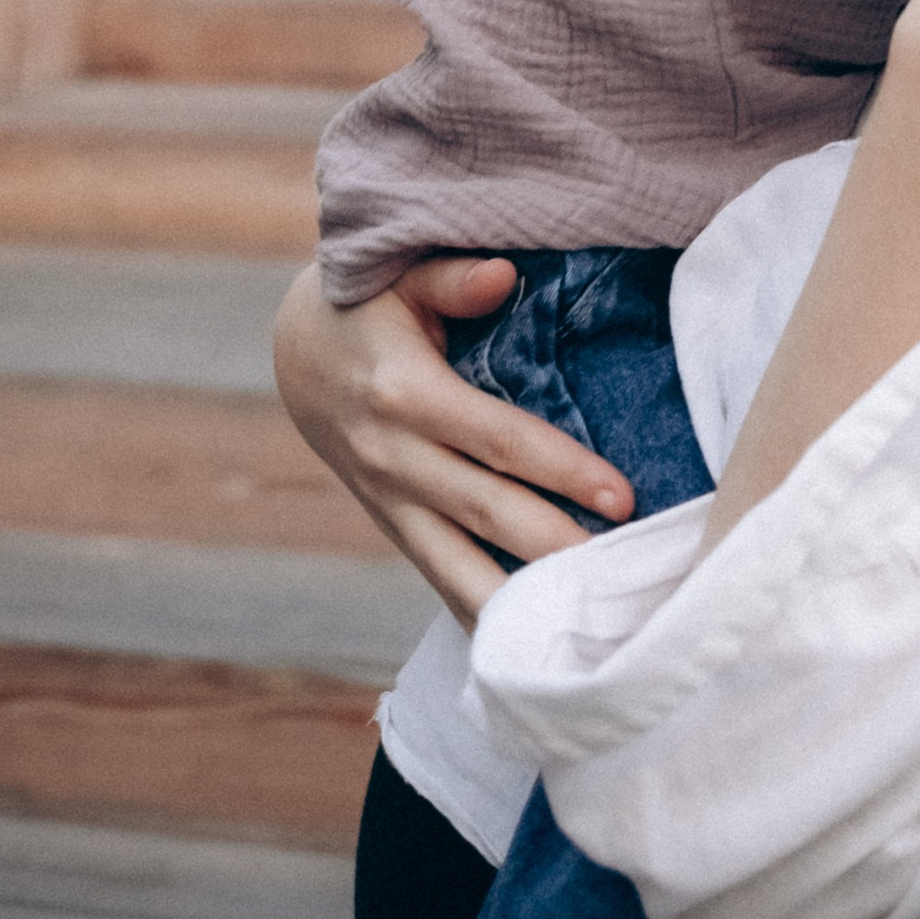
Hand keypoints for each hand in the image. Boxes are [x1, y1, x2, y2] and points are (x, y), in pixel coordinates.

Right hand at [271, 254, 632, 624]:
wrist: (297, 353)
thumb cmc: (364, 302)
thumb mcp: (397, 271)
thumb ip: (452, 277)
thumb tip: (503, 274)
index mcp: (405, 392)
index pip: (498, 440)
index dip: (561, 468)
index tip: (621, 494)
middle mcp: (392, 456)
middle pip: (487, 512)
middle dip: (556, 544)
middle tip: (623, 572)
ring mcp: (387, 498)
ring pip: (455, 565)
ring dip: (517, 603)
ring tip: (577, 634)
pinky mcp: (389, 521)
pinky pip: (436, 573)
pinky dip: (476, 610)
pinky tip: (521, 647)